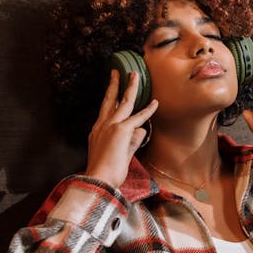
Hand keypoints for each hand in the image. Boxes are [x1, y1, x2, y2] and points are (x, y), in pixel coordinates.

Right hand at [84, 69, 157, 187]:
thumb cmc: (106, 172)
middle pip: (109, 99)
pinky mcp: (122, 130)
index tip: (112, 90)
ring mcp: (111, 126)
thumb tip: (141, 130)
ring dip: (131, 87)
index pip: (104, 110)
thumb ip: (130, 141)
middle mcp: (102, 125)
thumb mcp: (118, 153)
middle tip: (116, 72)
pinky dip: (148, 110)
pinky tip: (155, 103)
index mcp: (97, 131)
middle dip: (113, 84)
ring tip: (135, 75)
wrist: (99, 180)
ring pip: (124, 101)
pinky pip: (138, 117)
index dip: (109, 99)